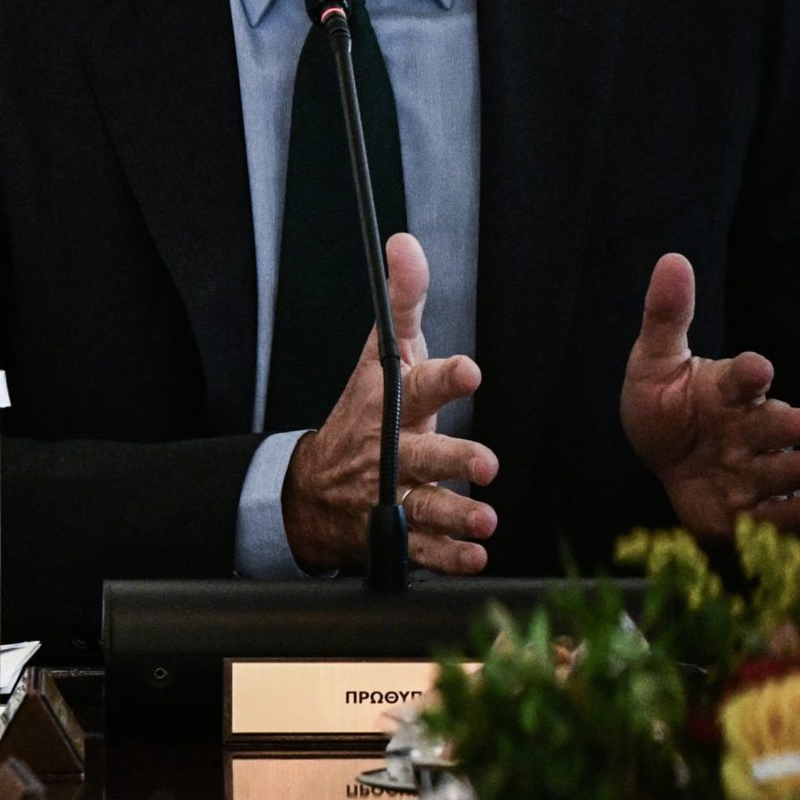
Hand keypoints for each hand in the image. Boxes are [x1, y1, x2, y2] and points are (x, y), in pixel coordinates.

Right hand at [282, 232, 498, 574]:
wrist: (313, 489)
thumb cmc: (363, 411)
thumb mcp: (379, 354)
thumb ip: (402, 302)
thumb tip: (405, 243)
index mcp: (391, 402)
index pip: (418, 382)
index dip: (445, 376)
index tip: (470, 371)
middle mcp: (393, 450)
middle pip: (423, 453)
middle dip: (453, 457)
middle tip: (486, 463)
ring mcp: (394, 494)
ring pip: (426, 506)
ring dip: (456, 515)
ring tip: (485, 521)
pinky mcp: (398, 533)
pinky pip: (424, 548)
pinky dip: (449, 555)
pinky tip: (475, 555)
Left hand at [619, 253, 799, 538]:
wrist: (662, 461)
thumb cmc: (665, 405)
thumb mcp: (654, 362)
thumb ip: (667, 316)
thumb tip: (672, 258)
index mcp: (728, 389)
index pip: (743, 376)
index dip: (750, 371)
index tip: (757, 368)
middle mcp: (749, 427)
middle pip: (774, 423)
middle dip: (788, 424)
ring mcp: (754, 468)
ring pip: (781, 467)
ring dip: (795, 467)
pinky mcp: (751, 509)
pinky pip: (776, 514)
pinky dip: (793, 514)